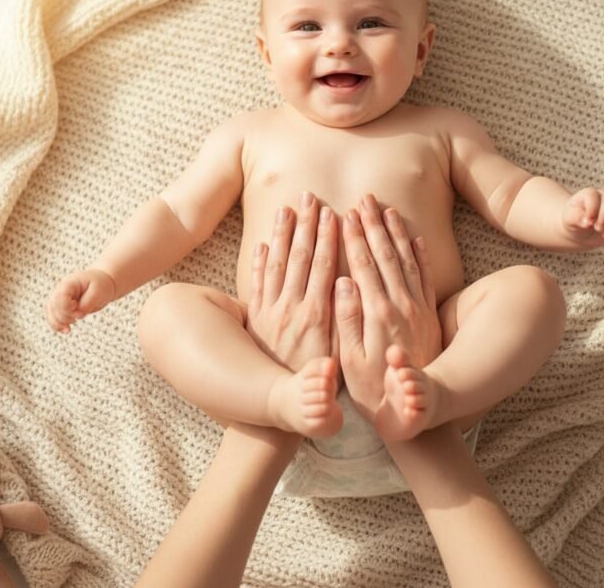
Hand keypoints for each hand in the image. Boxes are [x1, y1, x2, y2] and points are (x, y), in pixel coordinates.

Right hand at [46, 268, 115, 332]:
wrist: (104, 283)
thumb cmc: (101, 285)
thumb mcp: (98, 291)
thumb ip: (87, 303)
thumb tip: (78, 315)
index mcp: (70, 283)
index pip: (60, 296)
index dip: (66, 307)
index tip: (77, 307)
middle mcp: (61, 290)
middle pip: (54, 306)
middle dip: (65, 316)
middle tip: (81, 315)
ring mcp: (60, 298)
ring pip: (51, 313)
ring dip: (59, 323)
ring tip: (68, 330)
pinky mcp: (63, 306)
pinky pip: (54, 317)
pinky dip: (57, 325)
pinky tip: (65, 331)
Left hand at [245, 192, 337, 371]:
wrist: (277, 407)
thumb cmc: (316, 386)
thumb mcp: (336, 368)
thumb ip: (342, 335)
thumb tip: (347, 301)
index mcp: (315, 317)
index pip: (322, 268)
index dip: (327, 239)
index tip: (332, 214)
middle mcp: (291, 309)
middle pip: (299, 258)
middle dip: (306, 225)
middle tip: (310, 196)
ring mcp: (270, 312)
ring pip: (276, 265)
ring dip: (282, 234)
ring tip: (286, 208)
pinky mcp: (256, 318)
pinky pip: (256, 284)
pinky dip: (258, 261)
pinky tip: (262, 242)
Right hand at [332, 194, 441, 420]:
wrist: (420, 408)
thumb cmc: (376, 390)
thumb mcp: (352, 362)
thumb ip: (348, 321)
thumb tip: (342, 284)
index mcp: (377, 314)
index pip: (363, 266)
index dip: (353, 238)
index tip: (345, 214)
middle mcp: (400, 305)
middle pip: (385, 255)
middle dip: (373, 224)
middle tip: (364, 198)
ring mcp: (418, 308)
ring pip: (406, 259)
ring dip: (395, 231)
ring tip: (385, 208)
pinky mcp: (430, 314)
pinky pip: (426, 276)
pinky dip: (421, 254)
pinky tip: (416, 237)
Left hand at [563, 187, 603, 243]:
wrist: (578, 232)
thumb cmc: (572, 222)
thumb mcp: (569, 220)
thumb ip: (575, 217)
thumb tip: (586, 221)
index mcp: (588, 194)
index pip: (594, 196)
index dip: (592, 210)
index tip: (587, 223)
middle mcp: (603, 197)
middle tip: (597, 229)